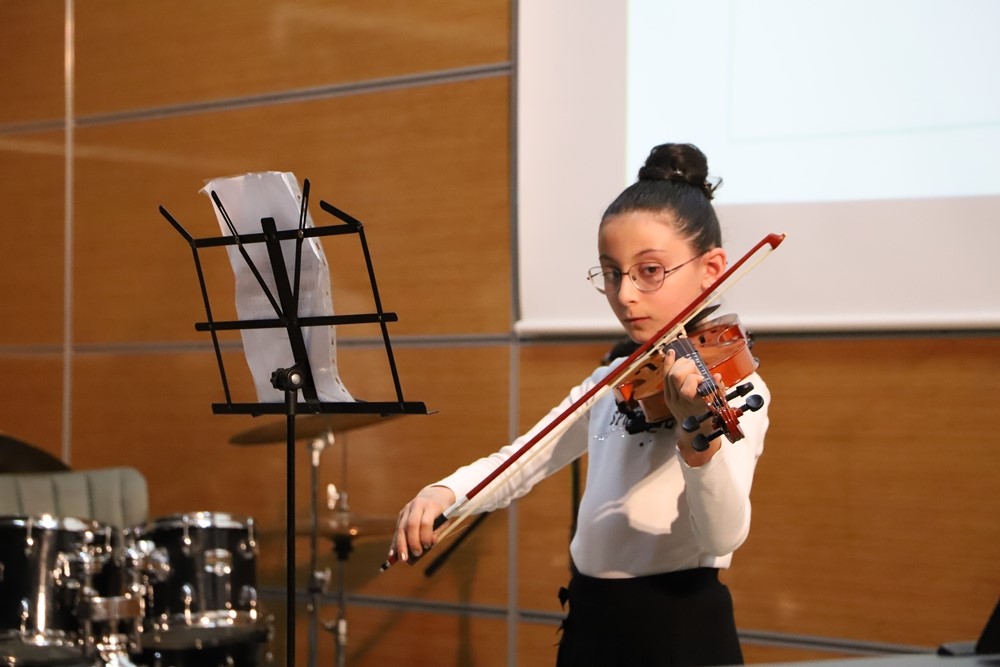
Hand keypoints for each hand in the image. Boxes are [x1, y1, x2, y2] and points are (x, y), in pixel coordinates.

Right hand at [389, 484, 455, 562]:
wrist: (434, 496)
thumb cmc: (441, 512)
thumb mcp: (445, 520)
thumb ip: (437, 532)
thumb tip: (429, 545)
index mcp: (430, 505)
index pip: (425, 522)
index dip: (426, 535)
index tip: (428, 546)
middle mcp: (416, 505)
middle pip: (411, 525)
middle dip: (412, 541)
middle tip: (416, 554)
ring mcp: (407, 509)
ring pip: (401, 528)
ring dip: (401, 545)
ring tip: (403, 558)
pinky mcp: (401, 514)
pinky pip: (397, 530)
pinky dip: (395, 543)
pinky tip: (393, 554)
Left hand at [662, 348, 724, 464]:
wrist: (696, 432)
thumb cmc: (710, 415)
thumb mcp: (719, 404)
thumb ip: (718, 390)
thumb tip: (717, 376)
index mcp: (694, 404)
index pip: (687, 388)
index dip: (695, 378)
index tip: (703, 379)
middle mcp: (680, 401)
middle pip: (676, 376)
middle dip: (687, 366)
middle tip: (696, 369)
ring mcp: (671, 399)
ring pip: (669, 374)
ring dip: (680, 364)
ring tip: (689, 364)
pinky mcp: (667, 396)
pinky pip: (665, 376)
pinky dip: (668, 363)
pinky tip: (671, 352)